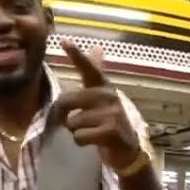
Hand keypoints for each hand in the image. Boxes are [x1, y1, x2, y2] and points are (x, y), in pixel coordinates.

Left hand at [51, 40, 142, 169]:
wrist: (128, 150)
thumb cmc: (108, 121)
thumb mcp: (101, 96)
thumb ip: (96, 72)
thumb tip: (96, 46)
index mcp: (103, 85)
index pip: (88, 67)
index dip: (76, 54)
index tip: (62, 40)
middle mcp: (108, 95)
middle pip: (66, 100)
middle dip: (63, 115)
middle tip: (76, 122)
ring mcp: (111, 113)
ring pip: (72, 122)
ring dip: (76, 131)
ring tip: (92, 132)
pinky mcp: (111, 131)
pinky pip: (79, 136)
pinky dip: (81, 142)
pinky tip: (94, 141)